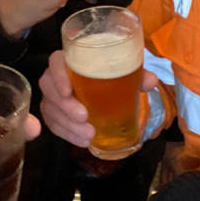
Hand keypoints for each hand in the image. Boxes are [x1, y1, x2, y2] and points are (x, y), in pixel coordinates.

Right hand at [40, 50, 162, 146]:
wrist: (103, 90)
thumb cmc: (109, 76)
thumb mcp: (125, 73)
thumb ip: (137, 75)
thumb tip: (150, 81)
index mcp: (71, 60)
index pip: (55, 61)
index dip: (58, 75)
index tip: (68, 90)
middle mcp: (57, 76)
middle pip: (48, 87)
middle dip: (64, 105)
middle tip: (84, 116)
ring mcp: (53, 96)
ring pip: (50, 109)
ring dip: (68, 124)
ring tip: (89, 134)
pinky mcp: (53, 113)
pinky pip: (54, 124)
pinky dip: (68, 134)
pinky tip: (83, 140)